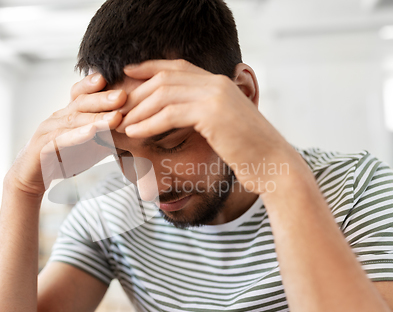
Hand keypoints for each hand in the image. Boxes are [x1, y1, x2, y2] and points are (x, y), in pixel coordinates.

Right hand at [6, 73, 125, 196]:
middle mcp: (58, 117)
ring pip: (73, 120)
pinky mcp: (42, 147)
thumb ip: (109, 135)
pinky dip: (77, 136)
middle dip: (103, 98)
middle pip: (81, 103)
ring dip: (95, 118)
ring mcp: (48, 131)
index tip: (117, 78)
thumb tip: (136, 130)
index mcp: (69, 113)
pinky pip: (61, 139)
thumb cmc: (64, 157)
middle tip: (124, 96)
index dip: (95, 84)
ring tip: (116, 117)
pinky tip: (92, 133)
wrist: (33, 176)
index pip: (81, 92)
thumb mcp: (91, 145)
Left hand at [115, 59, 307, 193]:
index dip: (149, 67)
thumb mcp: (222, 125)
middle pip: (165, 78)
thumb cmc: (247, 151)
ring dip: (139, 109)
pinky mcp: (213, 113)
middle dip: (137, 92)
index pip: (177, 66)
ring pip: (164, 93)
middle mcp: (216, 83)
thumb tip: (179, 116)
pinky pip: (170, 113)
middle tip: (119, 107)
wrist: (273, 164)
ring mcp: (215, 95)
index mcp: (218, 83)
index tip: (128, 73)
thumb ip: (202, 113)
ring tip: (122, 123)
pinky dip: (148, 122)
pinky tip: (135, 132)